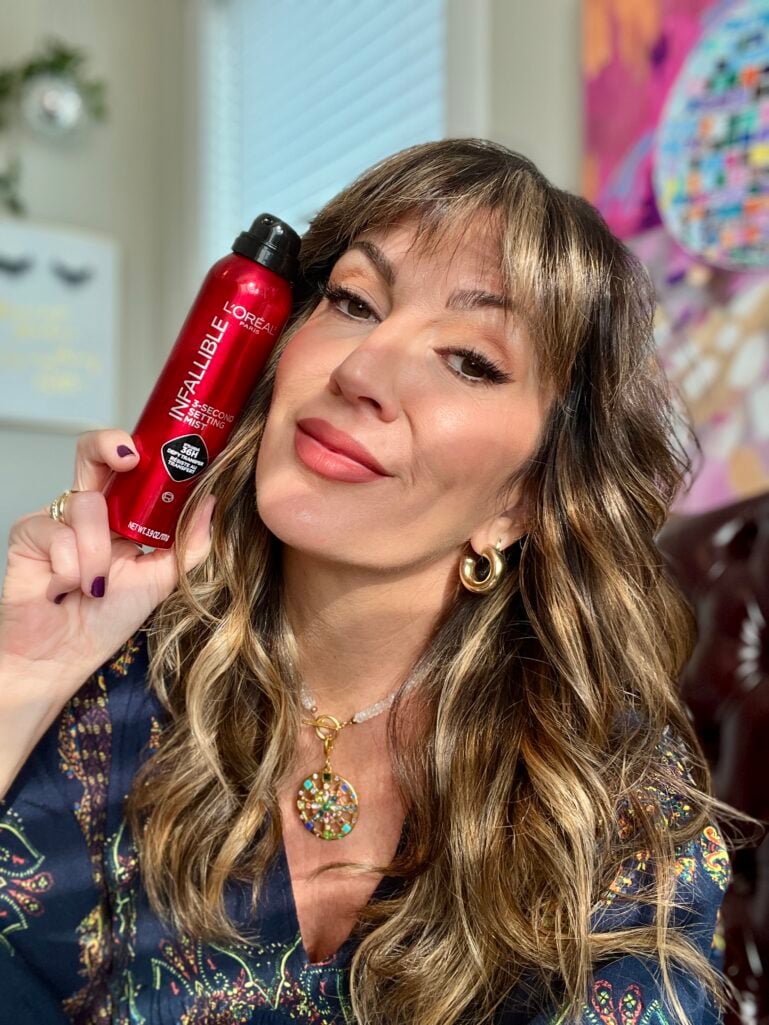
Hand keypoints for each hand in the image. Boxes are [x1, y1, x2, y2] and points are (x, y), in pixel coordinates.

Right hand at [0, 428, 215, 700]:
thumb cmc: (107, 618)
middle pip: (93, 452)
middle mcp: (90, 509)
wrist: (63, 656)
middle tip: (128, 457)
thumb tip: (210, 501)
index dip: (146, 451)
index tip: (169, 452)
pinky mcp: (28, 534)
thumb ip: (188, 543)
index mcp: (121, 514)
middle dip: (109, 445)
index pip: (130, 468)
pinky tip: (63, 588)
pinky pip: (58, 534)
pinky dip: (70, 568)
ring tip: (92, 586)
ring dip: (97, 554)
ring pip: (86, 504)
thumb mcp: (161, 579)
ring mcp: (58, 518)